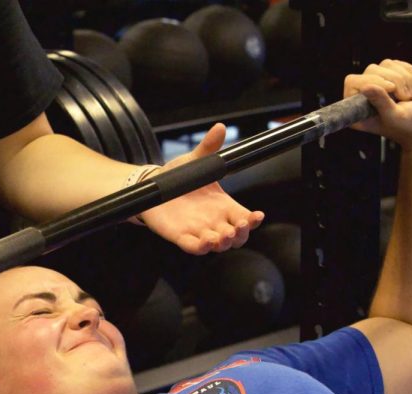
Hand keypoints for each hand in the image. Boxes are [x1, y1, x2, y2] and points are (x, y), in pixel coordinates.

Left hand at [138, 124, 264, 254]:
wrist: (154, 187)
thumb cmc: (180, 177)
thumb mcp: (195, 161)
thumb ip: (208, 148)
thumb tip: (219, 128)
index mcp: (224, 205)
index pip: (246, 217)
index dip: (254, 220)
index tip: (257, 216)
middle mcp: (215, 221)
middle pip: (236, 236)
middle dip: (240, 234)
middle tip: (238, 227)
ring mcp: (199, 231)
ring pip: (217, 245)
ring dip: (221, 243)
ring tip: (221, 236)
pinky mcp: (181, 236)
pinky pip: (192, 246)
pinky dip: (199, 247)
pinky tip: (204, 242)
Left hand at [345, 59, 411, 146]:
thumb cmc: (410, 127)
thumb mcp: (394, 117)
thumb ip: (380, 102)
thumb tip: (365, 87)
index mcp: (358, 110)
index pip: (352, 82)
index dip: (373, 80)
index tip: (392, 89)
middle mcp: (364, 96)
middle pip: (372, 70)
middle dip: (395, 81)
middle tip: (405, 97)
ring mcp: (378, 86)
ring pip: (386, 65)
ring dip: (404, 79)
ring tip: (410, 96)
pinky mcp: (391, 78)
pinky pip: (397, 64)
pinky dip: (410, 74)